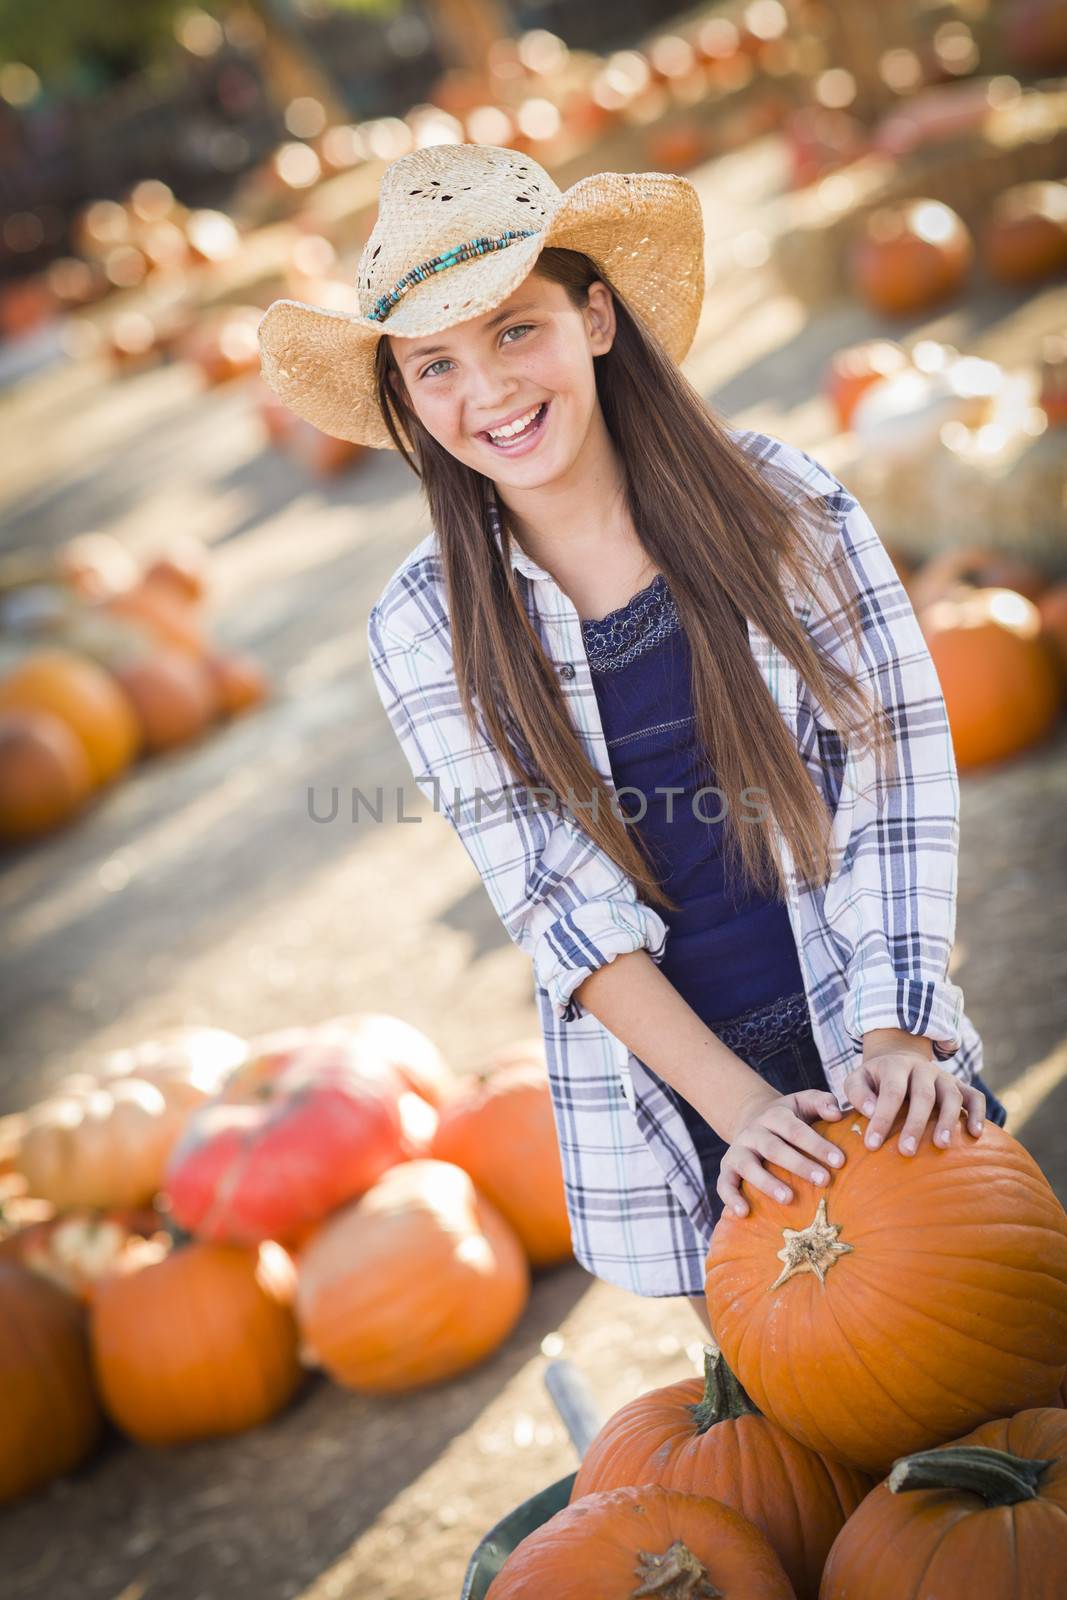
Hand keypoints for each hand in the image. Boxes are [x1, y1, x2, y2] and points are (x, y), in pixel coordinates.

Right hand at [717, 1086, 845, 1218]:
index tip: (840, 1161)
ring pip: (749, 1166)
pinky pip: (724, 1183)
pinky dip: (730, 1197)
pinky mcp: (727, 1168)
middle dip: (799, 1165)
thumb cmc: (789, 1118)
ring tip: (788, 1199)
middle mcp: (754, 1132)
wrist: (752, 1119)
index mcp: (775, 1115)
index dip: (817, 1145)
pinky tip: (743, 1212)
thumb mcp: (804, 1103)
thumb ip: (822, 1102)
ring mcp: (738, 1150)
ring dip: (767, 1183)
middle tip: (824, 1180)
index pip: (796, 1129)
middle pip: (774, 1148)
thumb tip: (836, 1113)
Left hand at [844, 1049, 986, 1155]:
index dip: (882, 1118)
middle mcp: (923, 1069)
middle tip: (906, 1152)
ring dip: (947, 1120)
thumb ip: (858, 1093)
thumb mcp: (858, 1079)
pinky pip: (975, 1097)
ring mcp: (944, 1077)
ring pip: (951, 1096)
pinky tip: (975, 1134)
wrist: (900, 1059)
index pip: (891, 1092)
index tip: (872, 1145)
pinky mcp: (960, 1086)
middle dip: (915, 1124)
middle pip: (923, 1095)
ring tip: (941, 1145)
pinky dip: (978, 1114)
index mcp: (896, 1066)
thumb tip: (870, 1111)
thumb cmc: (875, 1080)